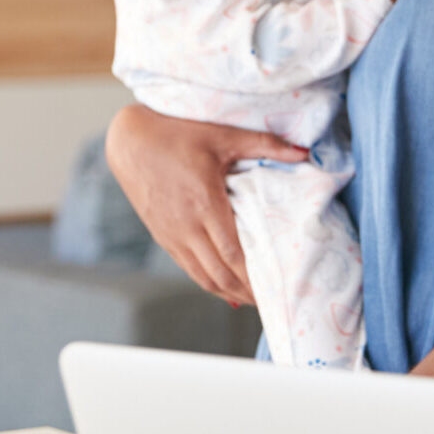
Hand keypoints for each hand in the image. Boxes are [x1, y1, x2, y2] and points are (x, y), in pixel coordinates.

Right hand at [105, 105, 303, 304]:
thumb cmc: (177, 132)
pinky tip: (224, 291)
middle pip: (220, 272)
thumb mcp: (223, 134)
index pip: (233, 253)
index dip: (253, 276)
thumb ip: (264, 144)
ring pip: (202, 276)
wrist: (130, 140)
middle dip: (246, 291)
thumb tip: (303, 150)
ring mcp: (172, 234)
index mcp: (204, 203)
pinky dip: (208, 282)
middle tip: (272, 301)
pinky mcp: (162, 235)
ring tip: (253, 301)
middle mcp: (186, 225)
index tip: (275, 286)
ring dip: (228, 292)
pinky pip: (187, 268)